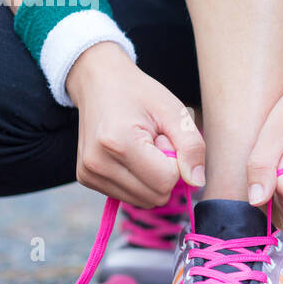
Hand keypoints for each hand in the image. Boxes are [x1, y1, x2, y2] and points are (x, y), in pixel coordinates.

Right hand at [66, 43, 205, 206]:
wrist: (98, 83)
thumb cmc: (139, 94)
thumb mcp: (174, 111)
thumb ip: (191, 146)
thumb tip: (196, 182)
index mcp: (118, 143)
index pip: (166, 181)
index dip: (175, 161)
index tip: (163, 137)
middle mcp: (97, 163)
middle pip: (155, 196)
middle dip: (164, 172)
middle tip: (153, 142)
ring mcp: (88, 174)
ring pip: (144, 201)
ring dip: (152, 178)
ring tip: (142, 147)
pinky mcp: (86, 179)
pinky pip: (130, 197)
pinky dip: (138, 181)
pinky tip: (130, 155)